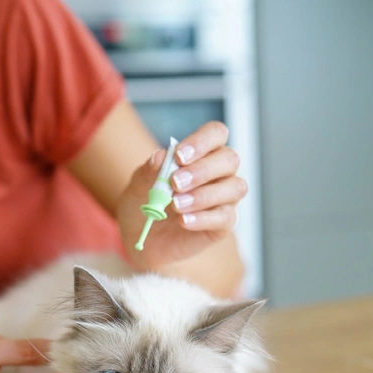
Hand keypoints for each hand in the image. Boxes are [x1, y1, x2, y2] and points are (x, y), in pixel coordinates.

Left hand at [117, 121, 246, 270]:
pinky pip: (226, 217)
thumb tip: (161, 157)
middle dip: (202, 170)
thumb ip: (149, 171)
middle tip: (175, 183)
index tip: (179, 156)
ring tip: (176, 205)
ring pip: (234, 187)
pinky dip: (203, 218)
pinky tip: (183, 221)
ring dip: (204, 195)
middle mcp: (219, 173)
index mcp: (201, 154)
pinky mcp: (223, 224)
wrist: (141, 238)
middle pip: (229, 159)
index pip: (215, 133)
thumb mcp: (137, 186)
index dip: (201, 141)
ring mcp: (224, 198)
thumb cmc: (143, 204)